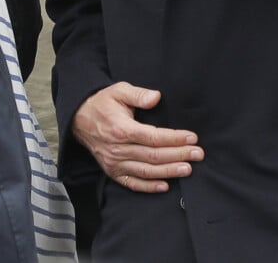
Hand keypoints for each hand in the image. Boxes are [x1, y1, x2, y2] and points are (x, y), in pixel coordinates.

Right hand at [72, 82, 204, 192]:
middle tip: (198, 154)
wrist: (79, 118)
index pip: (154, 137)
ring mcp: (115, 163)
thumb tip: (156, 97)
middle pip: (154, 156)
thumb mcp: (119, 90)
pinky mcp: (113, 171)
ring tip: (188, 169)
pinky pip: (133, 183)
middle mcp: (119, 149)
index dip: (175, 138)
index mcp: (122, 129)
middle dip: (179, 155)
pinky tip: (165, 186)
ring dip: (169, 172)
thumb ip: (138, 94)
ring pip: (146, 171)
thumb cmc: (103, 102)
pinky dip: (149, 187)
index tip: (192, 137)